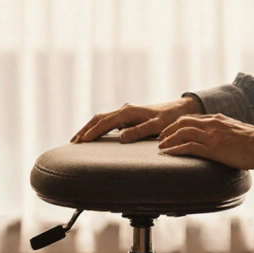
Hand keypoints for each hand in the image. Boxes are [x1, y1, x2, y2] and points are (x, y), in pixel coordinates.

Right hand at [73, 95, 202, 143]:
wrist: (181, 109)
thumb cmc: (171, 119)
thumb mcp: (157, 126)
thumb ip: (139, 131)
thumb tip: (120, 138)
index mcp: (129, 112)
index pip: (105, 122)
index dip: (92, 132)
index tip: (81, 141)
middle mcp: (124, 110)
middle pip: (98, 119)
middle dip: (84, 130)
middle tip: (72, 143)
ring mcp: (125, 113)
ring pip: (101, 119)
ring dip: (88, 129)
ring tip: (77, 140)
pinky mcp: (127, 117)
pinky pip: (107, 122)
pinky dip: (96, 128)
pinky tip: (92, 137)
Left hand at [157, 113, 253, 169]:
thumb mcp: (236, 132)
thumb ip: (225, 133)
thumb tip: (221, 141)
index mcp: (218, 119)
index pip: (192, 118)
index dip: (177, 124)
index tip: (169, 131)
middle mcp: (213, 124)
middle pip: (183, 122)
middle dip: (168, 130)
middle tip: (160, 139)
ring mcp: (212, 136)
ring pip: (183, 132)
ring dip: (169, 140)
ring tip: (161, 147)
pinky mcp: (213, 148)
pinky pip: (189, 147)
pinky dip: (175, 150)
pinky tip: (168, 154)